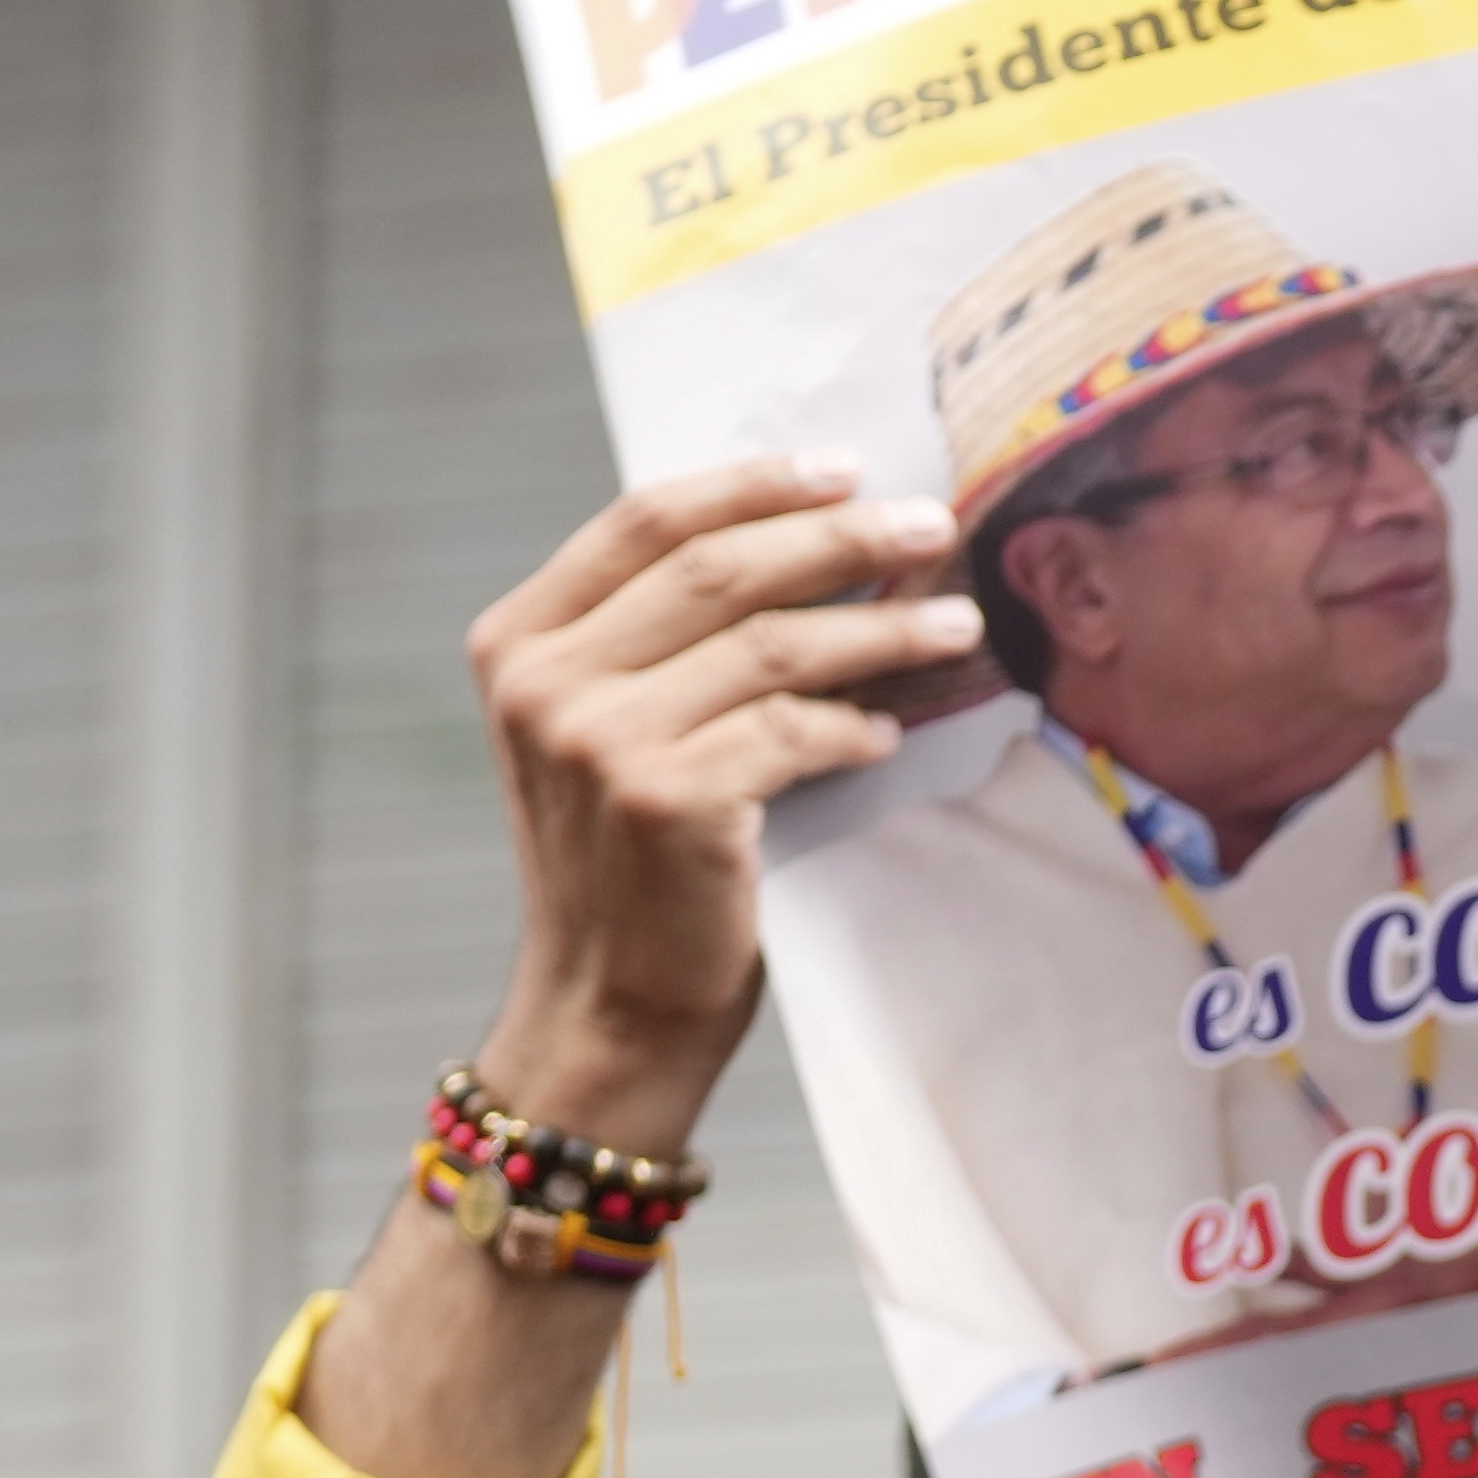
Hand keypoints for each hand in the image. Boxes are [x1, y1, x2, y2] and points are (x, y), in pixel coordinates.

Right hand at [307, 464, 997, 1477]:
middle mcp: (545, 679)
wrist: (610, 1008)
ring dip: (880, 631)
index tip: (843, 469)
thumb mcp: (615, 732)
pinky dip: (853, 728)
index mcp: (520, 640)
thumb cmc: (636, 866)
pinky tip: (889, 736)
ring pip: (771, 644)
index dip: (751, 484)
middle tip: (933, 527)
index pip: (644, 520)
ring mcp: (598, 739)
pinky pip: (792, 732)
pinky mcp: (667, 799)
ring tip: (957, 629)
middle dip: (840, 539)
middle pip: (719, 567)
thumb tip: (820, 542)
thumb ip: (668, 642)